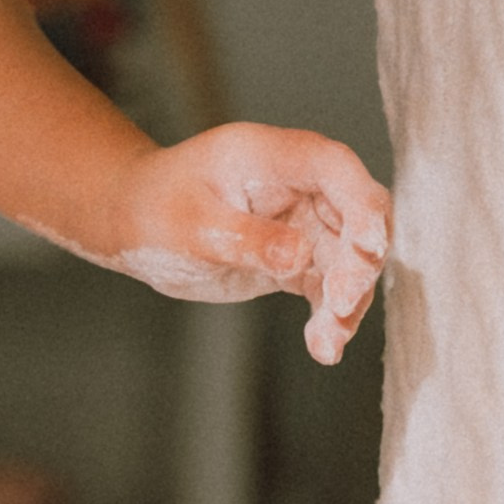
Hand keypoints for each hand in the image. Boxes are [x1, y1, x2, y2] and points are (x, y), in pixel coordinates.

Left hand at [102, 123, 390, 365]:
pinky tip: (323, 346)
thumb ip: (246, 238)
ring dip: (348, 299)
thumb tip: (301, 256)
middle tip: (342, 305)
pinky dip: (330, 314)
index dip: (362, 203)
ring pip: (347, 256)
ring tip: (329, 342)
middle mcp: (293, 183)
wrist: (133, 224)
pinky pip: (326, 283)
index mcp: (269, 156)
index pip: (334, 167)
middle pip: (354, 213)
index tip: (369, 248)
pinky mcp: (293, 256)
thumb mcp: (193, 225)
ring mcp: (298, 219)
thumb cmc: (153, 208)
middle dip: (359, 261)